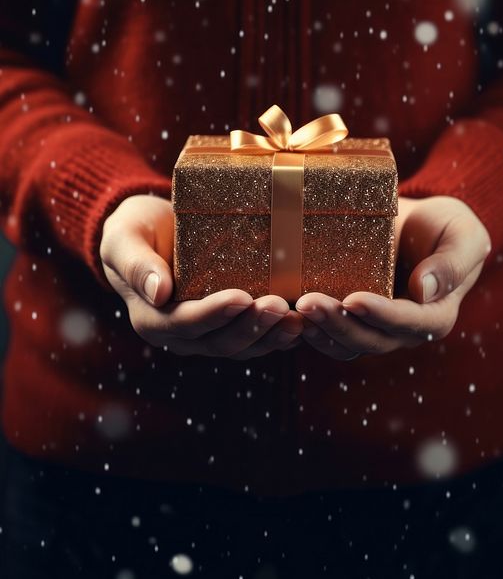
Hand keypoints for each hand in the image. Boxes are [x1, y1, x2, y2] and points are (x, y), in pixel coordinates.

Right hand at [99, 195, 303, 358]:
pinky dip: (277, 338)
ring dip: (271, 338)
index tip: (243, 297)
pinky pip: (253, 342)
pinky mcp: (226, 329)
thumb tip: (158, 293)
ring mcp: (205, 337)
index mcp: (152, 319)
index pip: (186, 322)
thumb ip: (136, 263)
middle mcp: (180, 336)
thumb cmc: (133, 231)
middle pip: (220, 341)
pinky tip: (301, 327)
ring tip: (299, 321)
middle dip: (252, 326)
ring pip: (242, 348)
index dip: (216, 313)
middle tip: (281, 305)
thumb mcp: (124, 238)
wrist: (147, 235)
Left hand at [294, 196, 490, 360]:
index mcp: (436, 315)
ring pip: (347, 344)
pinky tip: (291, 316)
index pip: (408, 321)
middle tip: (308, 302)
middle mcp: (404, 332)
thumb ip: (453, 262)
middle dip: (339, 324)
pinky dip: (312, 331)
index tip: (353, 299)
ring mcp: (376, 331)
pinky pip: (331, 338)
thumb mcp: (462, 234)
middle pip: (371, 339)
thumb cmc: (445, 226)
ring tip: (297, 309)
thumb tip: (426, 290)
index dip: (380, 314)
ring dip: (320, 330)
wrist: (417, 224)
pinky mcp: (352, 323)